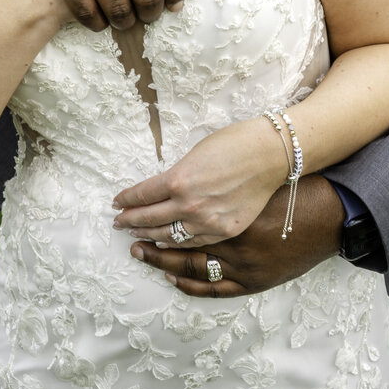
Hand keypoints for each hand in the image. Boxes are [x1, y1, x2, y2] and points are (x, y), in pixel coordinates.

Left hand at [112, 119, 287, 246]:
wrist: (270, 154)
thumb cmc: (234, 144)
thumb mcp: (195, 154)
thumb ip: (177, 176)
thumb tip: (163, 189)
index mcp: (178, 179)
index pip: (141, 195)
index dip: (126, 200)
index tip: (117, 202)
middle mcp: (188, 204)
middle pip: (149, 218)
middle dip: (130, 220)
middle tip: (119, 222)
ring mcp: (207, 222)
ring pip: (168, 236)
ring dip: (149, 236)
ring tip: (137, 235)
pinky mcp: (225, 231)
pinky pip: (193, 243)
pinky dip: (176, 244)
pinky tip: (167, 242)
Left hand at [128, 176, 344, 296]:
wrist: (328, 210)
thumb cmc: (285, 185)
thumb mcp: (241, 176)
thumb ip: (211, 183)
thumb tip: (175, 186)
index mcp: (221, 205)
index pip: (168, 209)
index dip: (142, 207)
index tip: (123, 204)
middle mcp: (227, 237)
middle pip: (172, 239)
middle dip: (145, 233)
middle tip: (123, 229)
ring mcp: (241, 263)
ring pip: (189, 265)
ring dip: (161, 259)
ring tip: (140, 251)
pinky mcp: (254, 280)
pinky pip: (214, 288)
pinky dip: (190, 283)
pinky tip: (172, 277)